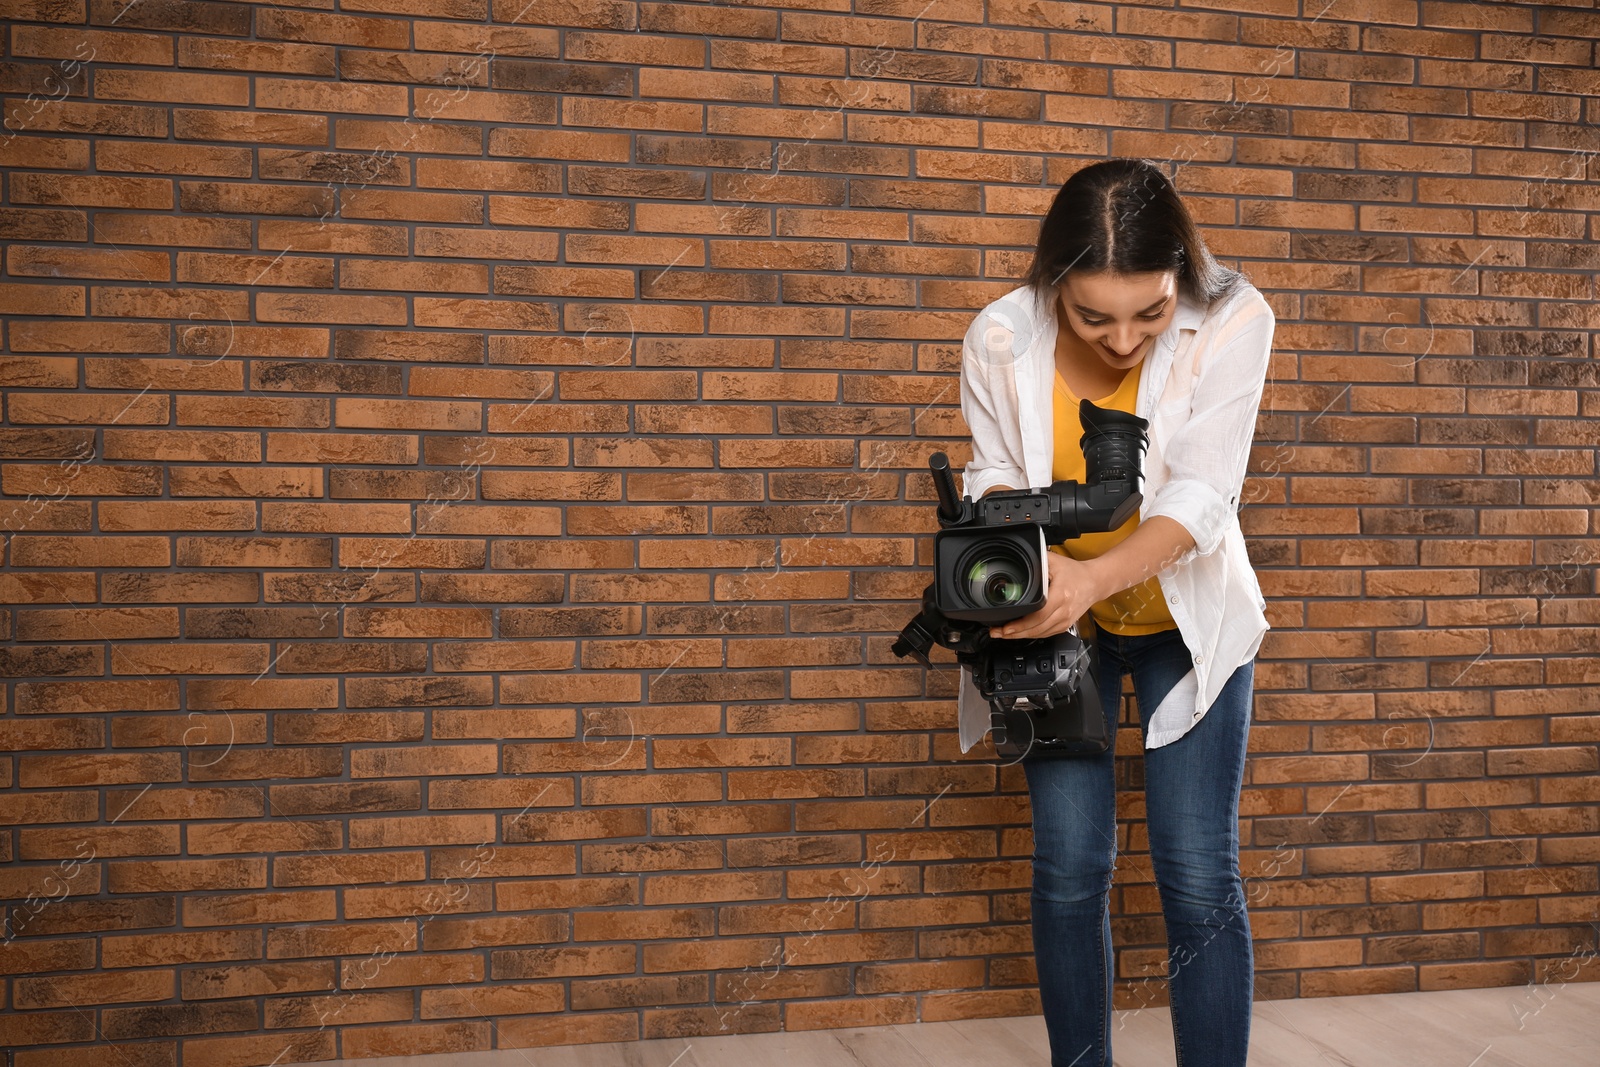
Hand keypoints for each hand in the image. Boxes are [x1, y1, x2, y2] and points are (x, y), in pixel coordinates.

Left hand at [989, 550, 1104, 640]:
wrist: (1095, 582)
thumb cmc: (1076, 572)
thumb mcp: (1054, 561)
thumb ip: (1037, 560)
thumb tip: (1019, 559)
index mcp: (1061, 595)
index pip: (1038, 615)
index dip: (1020, 624)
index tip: (1005, 627)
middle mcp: (1064, 611)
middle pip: (1037, 629)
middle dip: (1014, 633)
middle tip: (997, 632)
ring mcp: (1065, 621)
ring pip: (1040, 634)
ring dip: (1020, 636)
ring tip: (1004, 634)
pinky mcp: (1065, 625)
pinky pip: (1046, 634)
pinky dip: (1032, 635)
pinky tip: (1020, 633)